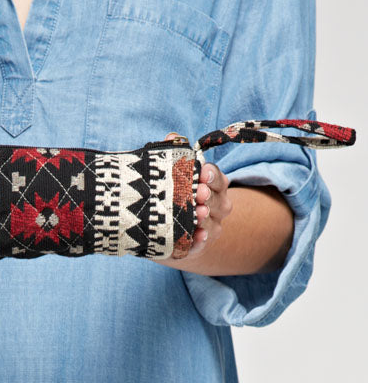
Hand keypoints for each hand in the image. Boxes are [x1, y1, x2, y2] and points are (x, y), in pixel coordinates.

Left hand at [150, 133, 232, 270]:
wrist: (162, 227)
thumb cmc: (170, 194)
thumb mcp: (170, 174)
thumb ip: (173, 155)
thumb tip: (171, 137)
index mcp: (212, 186)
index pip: (218, 178)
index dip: (212, 175)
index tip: (202, 172)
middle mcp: (216, 207)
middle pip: (220, 201)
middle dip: (210, 196)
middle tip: (199, 193)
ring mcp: (209, 227)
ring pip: (213, 224)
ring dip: (206, 219)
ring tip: (196, 213)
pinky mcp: (196, 245)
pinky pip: (202, 245)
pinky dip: (200, 241)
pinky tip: (197, 236)